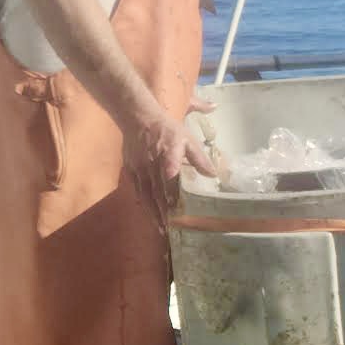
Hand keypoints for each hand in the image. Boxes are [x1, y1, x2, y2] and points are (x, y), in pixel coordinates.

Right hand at [123, 99, 219, 215]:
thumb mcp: (187, 139)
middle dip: (162, 210)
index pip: (170, 175)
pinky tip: (147, 212)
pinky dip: (142, 202)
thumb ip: (200, 158)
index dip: (171, 190)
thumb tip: (213, 175)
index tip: (174, 204)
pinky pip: (136, 189)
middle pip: (156, 190)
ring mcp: (140, 167)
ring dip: (152, 210)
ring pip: (145, 193)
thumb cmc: (167, 129)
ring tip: (159, 226)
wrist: (138, 117)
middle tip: (168, 227)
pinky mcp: (131, 168)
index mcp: (168, 154)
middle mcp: (152, 164)